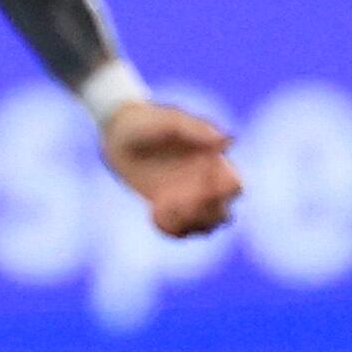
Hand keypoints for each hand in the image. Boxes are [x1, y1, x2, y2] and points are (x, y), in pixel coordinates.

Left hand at [104, 100, 239, 237]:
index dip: (221, 193)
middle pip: (223, 213)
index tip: (195, 184)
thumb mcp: (168, 121)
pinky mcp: (170, 208)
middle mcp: (205, 182)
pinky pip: (182, 231)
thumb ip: (197, 129)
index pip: (233, 186)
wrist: (118, 133)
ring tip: (161, 209)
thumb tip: (228, 141)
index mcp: (213, 161)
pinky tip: (152, 213)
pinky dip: (172, 230)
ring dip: (188, 225)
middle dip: (203, 214)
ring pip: (206, 227)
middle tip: (174, 200)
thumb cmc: (146, 121)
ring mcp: (188, 197)